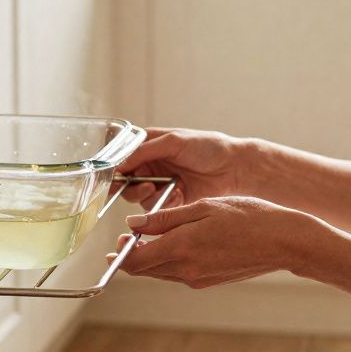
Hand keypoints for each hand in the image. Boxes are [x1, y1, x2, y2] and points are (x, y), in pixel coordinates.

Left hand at [104, 196, 323, 288]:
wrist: (283, 241)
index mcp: (181, 249)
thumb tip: (134, 224)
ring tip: (149, 240)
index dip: (120, 255)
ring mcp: (198, 279)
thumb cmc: (248, 217)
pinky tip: (177, 245)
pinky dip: (170, 262)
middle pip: (146, 270)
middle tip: (127, 240)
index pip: (136, 261)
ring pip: (162, 272)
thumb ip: (165, 218)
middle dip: (133, 257)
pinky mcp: (209, 281)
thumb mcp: (203, 208)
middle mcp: (186, 270)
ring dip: (151, 259)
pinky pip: (179, 274)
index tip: (114, 246)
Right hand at [116, 128, 251, 209]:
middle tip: (146, 186)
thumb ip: (144, 151)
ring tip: (162, 188)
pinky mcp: (171, 202)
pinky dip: (162, 204)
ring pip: (138, 197)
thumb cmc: (208, 147)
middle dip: (131, 186)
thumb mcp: (173, 141)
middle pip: (125, 182)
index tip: (116, 177)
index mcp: (149, 147)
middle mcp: (152, 166)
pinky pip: (155, 209)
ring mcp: (161, 185)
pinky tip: (177, 195)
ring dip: (146, 195)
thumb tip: (119, 164)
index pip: (122, 159)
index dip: (116, 170)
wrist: (234, 168)